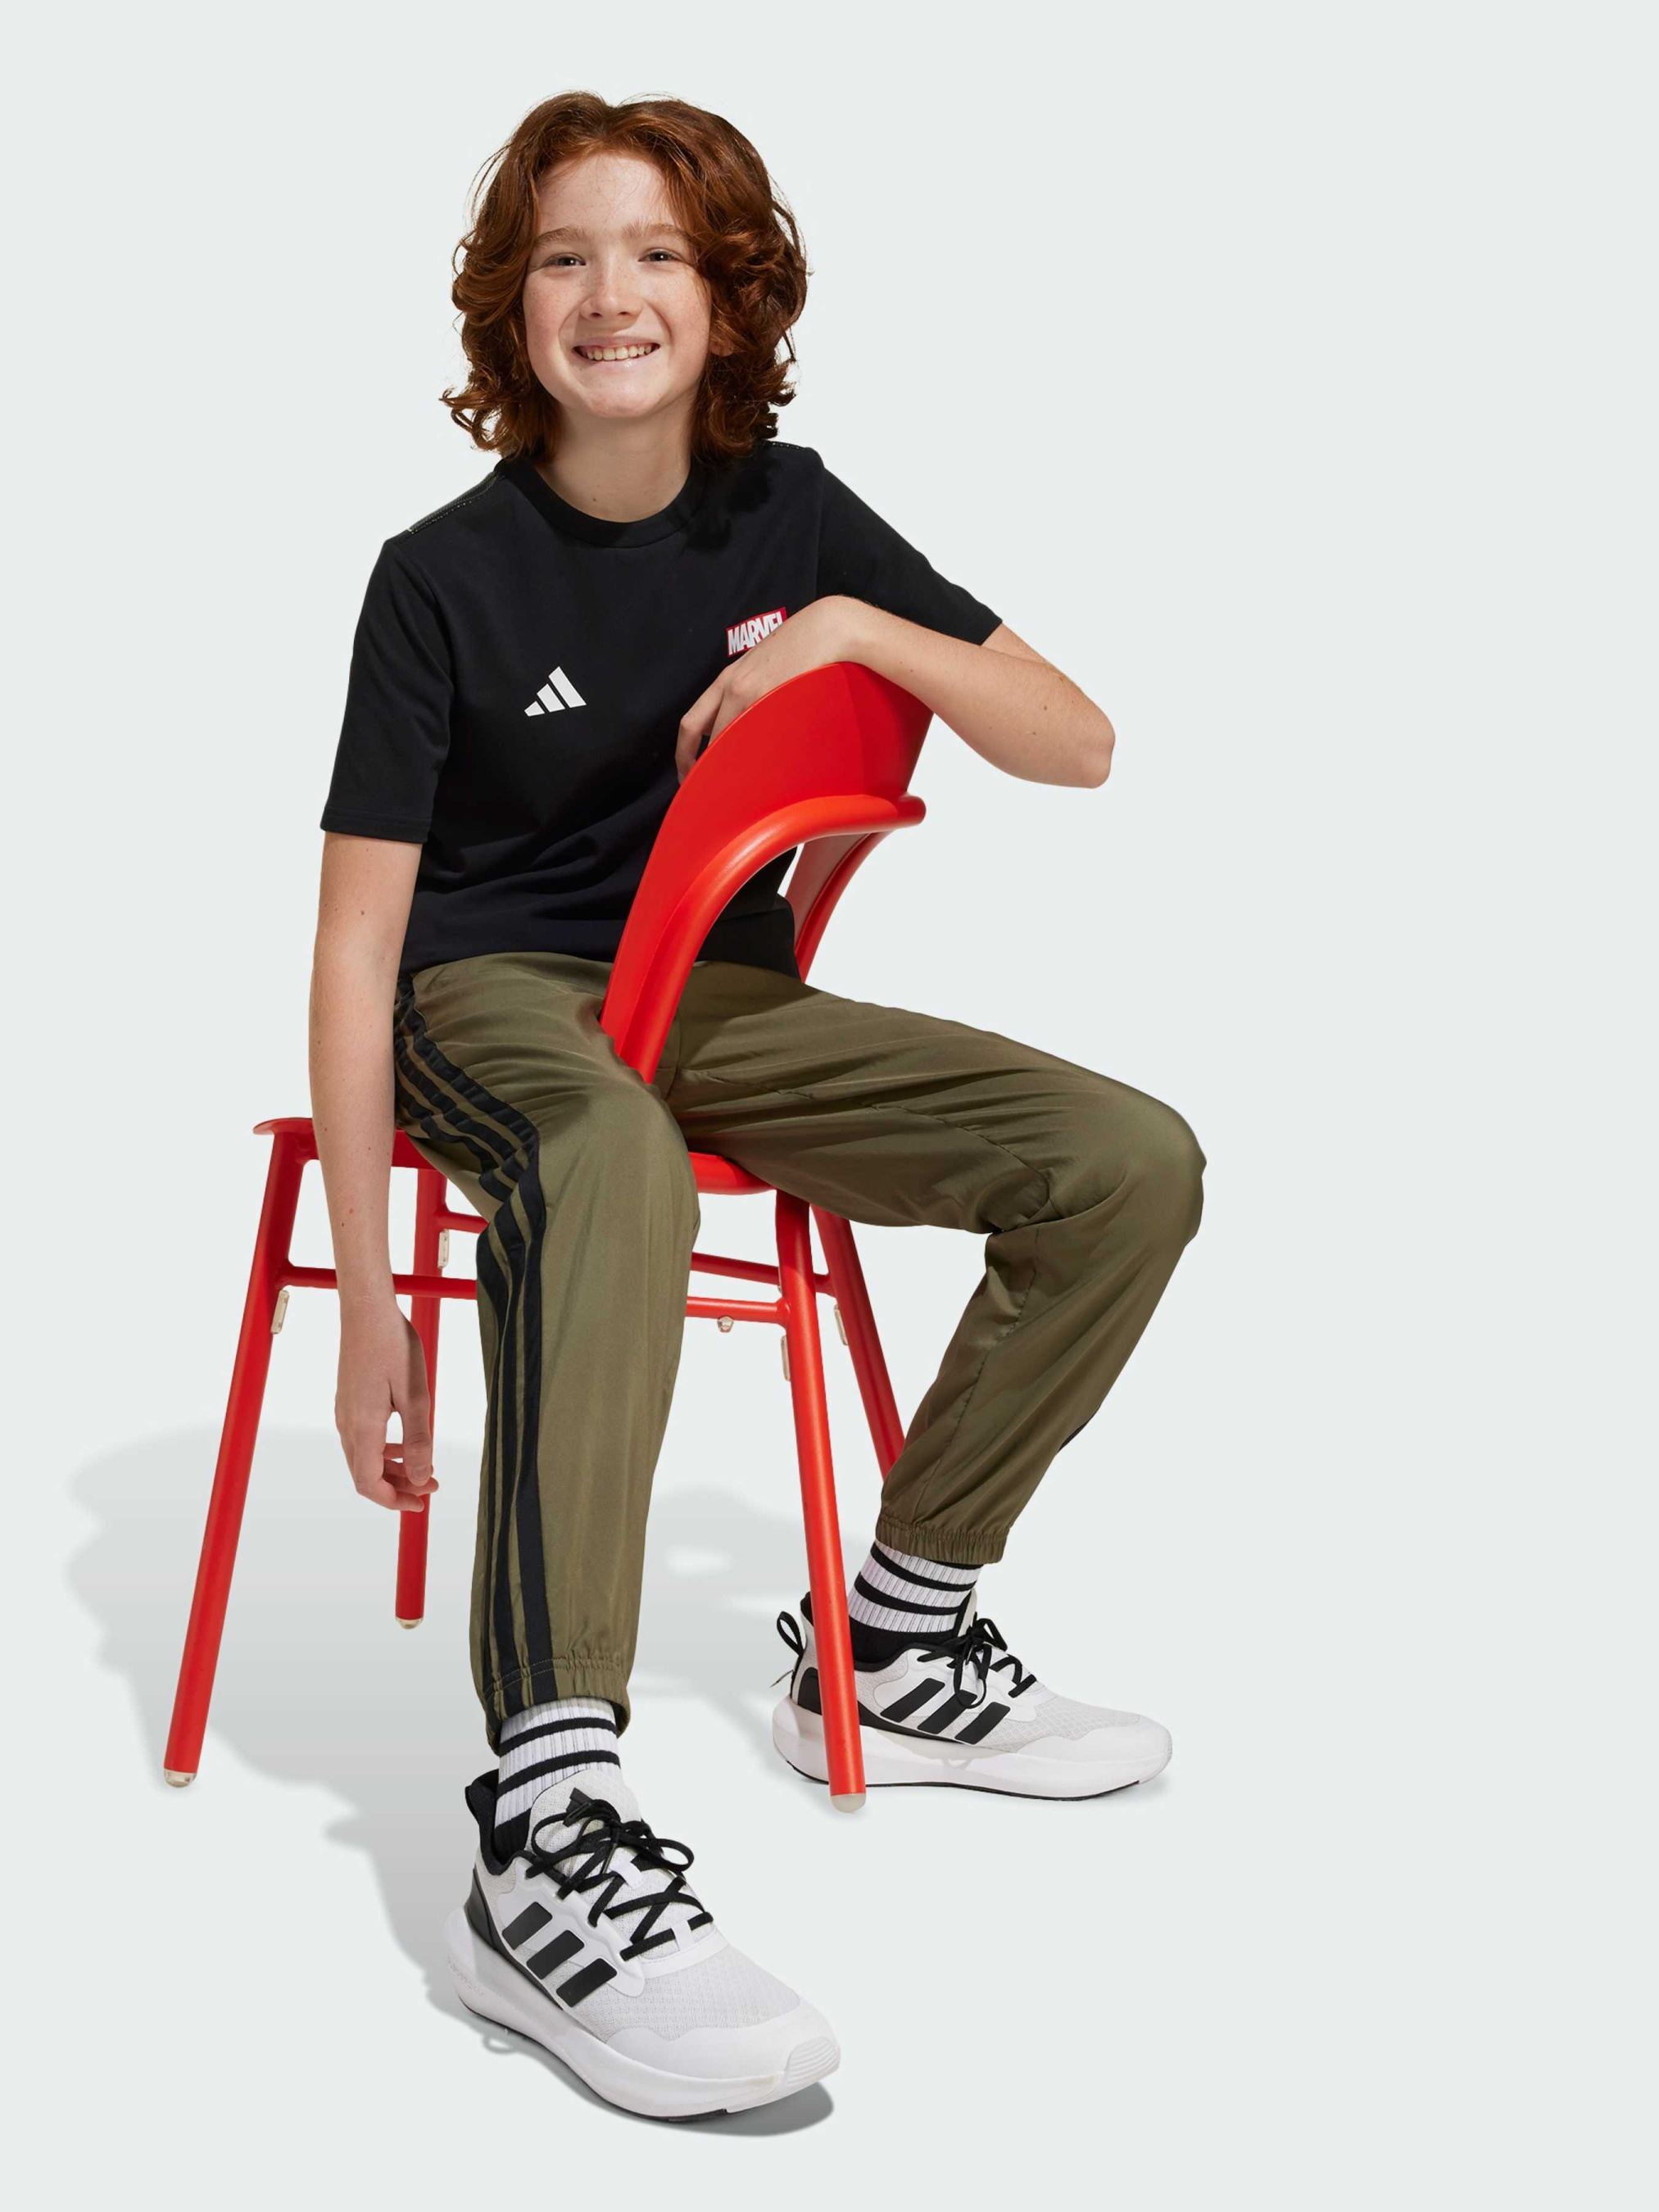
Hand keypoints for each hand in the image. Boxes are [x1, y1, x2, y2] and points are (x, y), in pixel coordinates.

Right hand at [334, 1301, 438, 1511]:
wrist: (367, 1310)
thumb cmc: (393, 1345)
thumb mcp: (416, 1395)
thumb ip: (419, 1440)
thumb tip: (421, 1479)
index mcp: (362, 1427)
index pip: (368, 1484)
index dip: (393, 1501)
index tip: (422, 1503)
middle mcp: (347, 1424)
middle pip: (365, 1475)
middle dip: (398, 1487)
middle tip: (433, 1486)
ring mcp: (346, 1412)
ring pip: (365, 1458)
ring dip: (394, 1469)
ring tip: (425, 1467)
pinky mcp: (350, 1401)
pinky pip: (363, 1439)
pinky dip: (385, 1450)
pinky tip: (407, 1442)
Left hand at [675, 596, 866, 781]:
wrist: (824, 629)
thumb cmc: (796, 649)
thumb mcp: (758, 668)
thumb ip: (742, 695)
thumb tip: (731, 729)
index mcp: (726, 681)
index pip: (692, 722)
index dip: (683, 753)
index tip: (687, 771)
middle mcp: (733, 688)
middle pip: (703, 736)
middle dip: (698, 766)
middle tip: (704, 788)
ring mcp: (753, 695)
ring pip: (729, 741)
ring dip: (730, 766)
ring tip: (736, 785)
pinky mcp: (776, 700)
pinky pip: (758, 738)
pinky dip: (756, 758)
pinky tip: (764, 770)